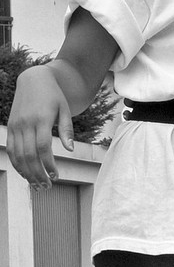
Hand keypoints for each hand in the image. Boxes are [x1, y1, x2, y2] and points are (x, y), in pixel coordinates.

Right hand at [7, 66, 73, 188]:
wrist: (34, 80)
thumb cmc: (54, 95)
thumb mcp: (65, 108)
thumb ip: (67, 129)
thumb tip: (69, 150)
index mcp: (42, 119)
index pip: (43, 147)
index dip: (48, 164)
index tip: (56, 176)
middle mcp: (26, 123)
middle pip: (29, 155)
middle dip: (37, 173)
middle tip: (46, 186)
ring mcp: (16, 126)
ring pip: (17, 155)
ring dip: (26, 172)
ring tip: (36, 184)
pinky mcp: (10, 127)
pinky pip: (11, 149)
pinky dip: (17, 163)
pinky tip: (25, 173)